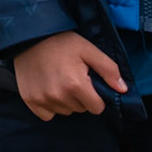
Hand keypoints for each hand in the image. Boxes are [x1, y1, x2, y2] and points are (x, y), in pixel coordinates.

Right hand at [11, 30, 125, 119]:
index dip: (95, 96)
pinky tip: (48, 88)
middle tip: (71, 77)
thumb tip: (123, 90)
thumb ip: (108, 69)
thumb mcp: (88, 50)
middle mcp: (58, 95)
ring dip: (65, 100)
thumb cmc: (61, 42)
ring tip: (58, 80)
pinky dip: (50, 105)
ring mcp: (43, 99)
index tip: (87, 82)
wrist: (28, 36)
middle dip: (80, 97)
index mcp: (75, 84)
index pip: (97, 108)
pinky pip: (47, 115)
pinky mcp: (31, 100)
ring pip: (65, 111)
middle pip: (80, 109)